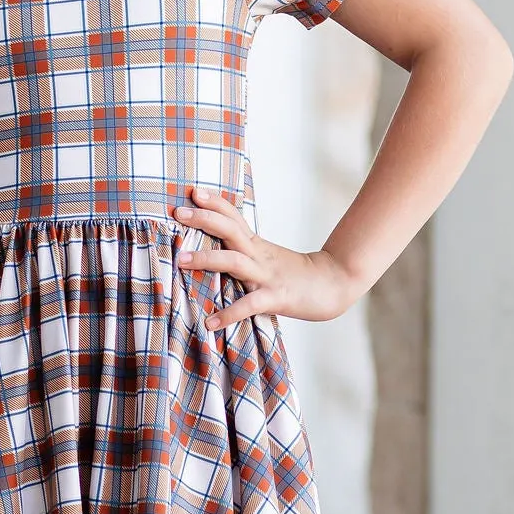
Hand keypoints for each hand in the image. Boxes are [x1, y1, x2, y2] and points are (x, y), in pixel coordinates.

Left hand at [172, 184, 359, 330]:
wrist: (334, 284)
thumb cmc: (297, 274)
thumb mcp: (267, 256)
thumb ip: (244, 250)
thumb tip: (216, 248)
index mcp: (256, 244)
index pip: (233, 216)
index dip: (213, 202)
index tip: (192, 191)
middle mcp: (259, 255)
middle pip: (229, 229)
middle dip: (203, 219)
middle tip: (178, 212)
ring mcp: (267, 276)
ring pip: (235, 261)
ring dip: (207, 259)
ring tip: (181, 260)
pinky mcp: (277, 297)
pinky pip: (250, 305)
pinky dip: (229, 314)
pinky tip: (211, 322)